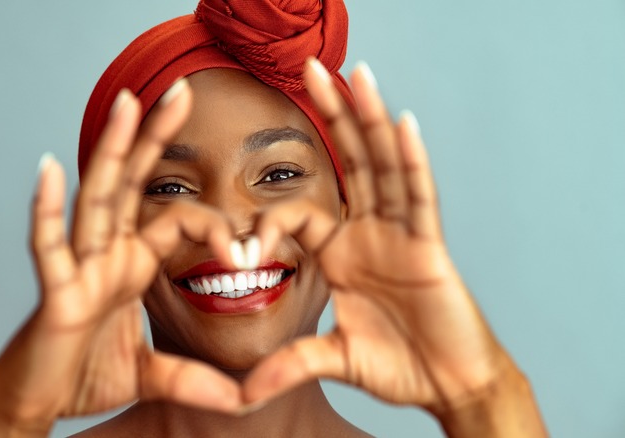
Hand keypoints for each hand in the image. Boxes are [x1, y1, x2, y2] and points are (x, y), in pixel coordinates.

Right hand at [0, 81, 241, 436]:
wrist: (38, 403)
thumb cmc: (83, 375)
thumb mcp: (152, 376)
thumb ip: (194, 380)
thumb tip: (242, 398)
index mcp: (131, 264)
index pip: (178, 220)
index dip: (215, 228)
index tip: (247, 254)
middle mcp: (106, 255)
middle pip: (133, 184)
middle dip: (155, 137)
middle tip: (180, 89)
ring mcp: (80, 268)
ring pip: (97, 200)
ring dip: (113, 151)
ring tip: (129, 104)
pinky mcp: (55, 292)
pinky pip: (49, 246)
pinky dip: (47, 208)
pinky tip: (50, 168)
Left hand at [243, 59, 543, 433]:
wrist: (448, 385)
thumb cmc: (400, 367)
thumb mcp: (335, 359)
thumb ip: (290, 366)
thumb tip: (241, 395)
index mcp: (341, 254)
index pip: (298, 215)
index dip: (268, 224)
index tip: (243, 251)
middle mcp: (369, 234)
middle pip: (349, 164)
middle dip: (331, 117)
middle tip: (310, 70)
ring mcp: (401, 236)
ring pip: (384, 168)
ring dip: (370, 121)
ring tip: (357, 75)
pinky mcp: (429, 247)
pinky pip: (419, 198)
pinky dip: (412, 162)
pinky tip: (402, 124)